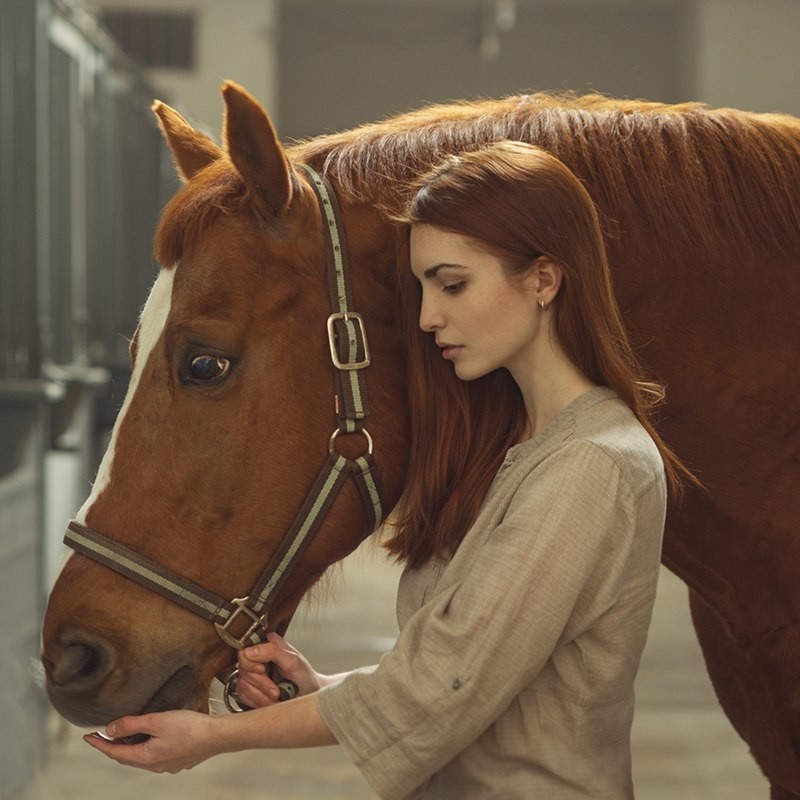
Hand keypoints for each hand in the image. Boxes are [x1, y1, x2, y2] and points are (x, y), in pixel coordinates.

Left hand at [83, 710, 217, 772]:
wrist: (217, 736)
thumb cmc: (190, 728)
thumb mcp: (156, 721)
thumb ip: (131, 724)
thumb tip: (111, 729)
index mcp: (146, 757)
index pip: (115, 752)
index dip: (100, 744)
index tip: (88, 737)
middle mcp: (155, 765)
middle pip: (127, 757)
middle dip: (113, 746)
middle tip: (103, 735)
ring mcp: (167, 765)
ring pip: (141, 757)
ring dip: (130, 747)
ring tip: (125, 735)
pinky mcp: (179, 760)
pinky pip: (155, 756)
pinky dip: (146, 747)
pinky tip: (152, 738)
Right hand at [236, 632, 323, 707]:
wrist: (308, 695)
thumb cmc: (304, 676)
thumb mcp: (292, 661)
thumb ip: (272, 651)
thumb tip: (249, 650)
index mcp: (268, 644)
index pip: (245, 650)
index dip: (251, 663)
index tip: (263, 670)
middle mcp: (259, 656)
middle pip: (243, 669)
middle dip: (260, 683)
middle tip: (275, 690)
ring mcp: (254, 673)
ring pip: (242, 684)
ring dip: (260, 695)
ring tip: (276, 696)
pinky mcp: (251, 688)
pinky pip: (243, 695)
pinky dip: (257, 701)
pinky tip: (269, 701)